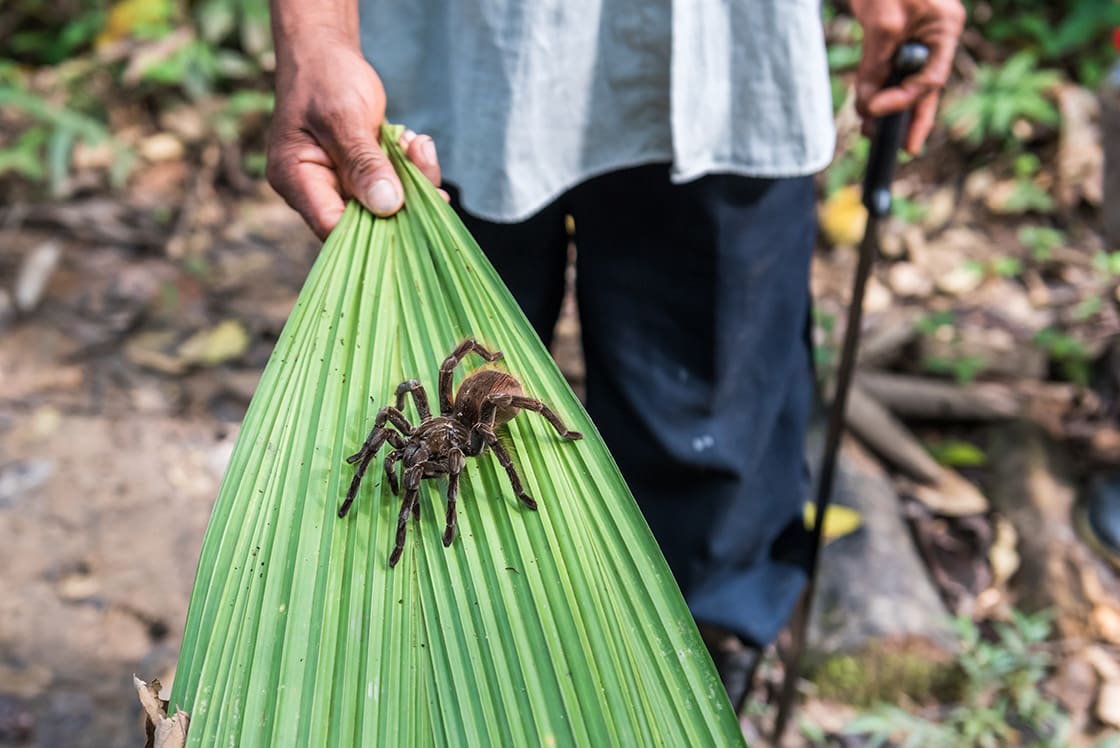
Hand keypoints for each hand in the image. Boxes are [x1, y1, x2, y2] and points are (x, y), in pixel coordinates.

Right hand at [266, 35, 441, 239]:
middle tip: (429, 176)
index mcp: (295, 179)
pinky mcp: (359, 175)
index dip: (372, 233)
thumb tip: (387, 206)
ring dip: (412, 182)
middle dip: (403, 203)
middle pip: (364, 222)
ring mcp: (338, 183)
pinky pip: (389, 186)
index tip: (410, 219)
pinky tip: (414, 145)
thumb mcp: (343, 117)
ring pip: (383, 205)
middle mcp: (314, 189)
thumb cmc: (324, 75)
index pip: (332, 227)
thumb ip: (363, 162)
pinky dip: (409, 170)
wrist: (324, 50)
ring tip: (419, 147)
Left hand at [849, 0, 964, 153]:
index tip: (876, 112)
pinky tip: (868, 105)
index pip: (931, 78)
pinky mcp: (896, 30)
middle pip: (925, 84)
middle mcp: (936, 31)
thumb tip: (869, 105)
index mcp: (945, 26)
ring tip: (872, 133)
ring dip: (889, 103)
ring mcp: (918, 31)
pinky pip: (892, 65)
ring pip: (907, 77)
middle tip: (901, 151)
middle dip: (910, 116)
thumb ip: (876, 64)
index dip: (905, 102)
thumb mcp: (880, 21)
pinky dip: (880, 84)